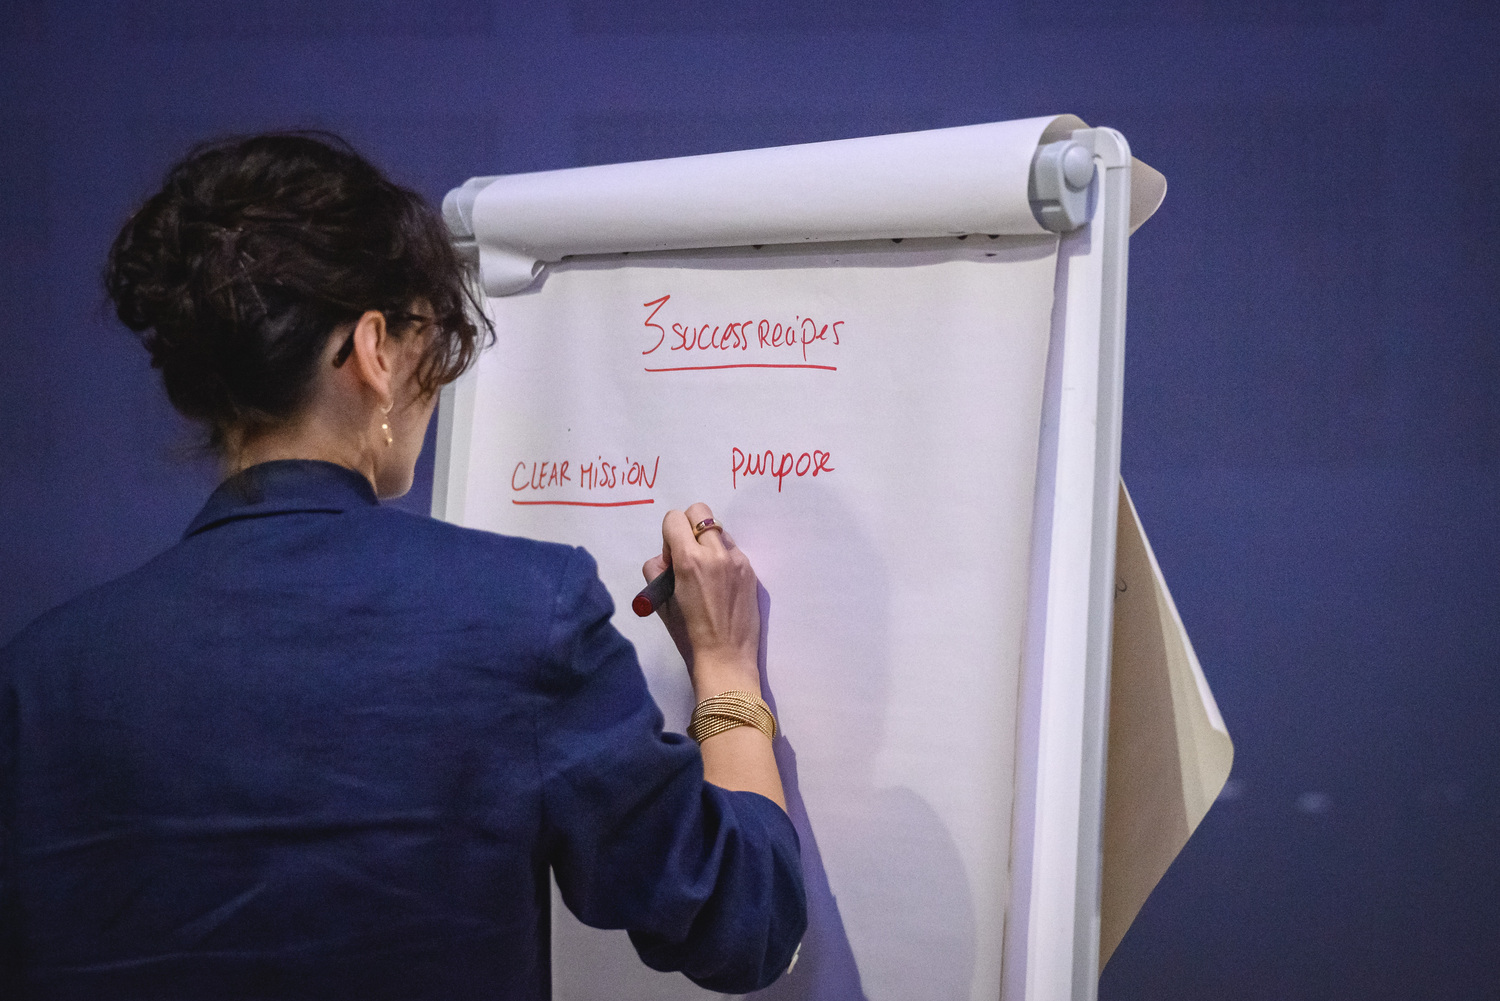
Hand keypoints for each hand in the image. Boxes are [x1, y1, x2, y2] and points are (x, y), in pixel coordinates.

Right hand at [642, 503, 761, 700]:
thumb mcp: (660, 601)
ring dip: (709, 542)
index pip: (674, 518)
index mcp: (689, 560)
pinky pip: (732, 550)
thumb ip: (657, 571)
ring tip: (707, 573)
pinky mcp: (750, 570)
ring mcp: (737, 560)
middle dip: (689, 528)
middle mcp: (715, 553)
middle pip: (700, 512)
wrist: (726, 657)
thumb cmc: (688, 634)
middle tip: (688, 556)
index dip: (668, 535)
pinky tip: (722, 585)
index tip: (672, 559)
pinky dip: (724, 558)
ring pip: (718, 530)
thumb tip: (668, 558)